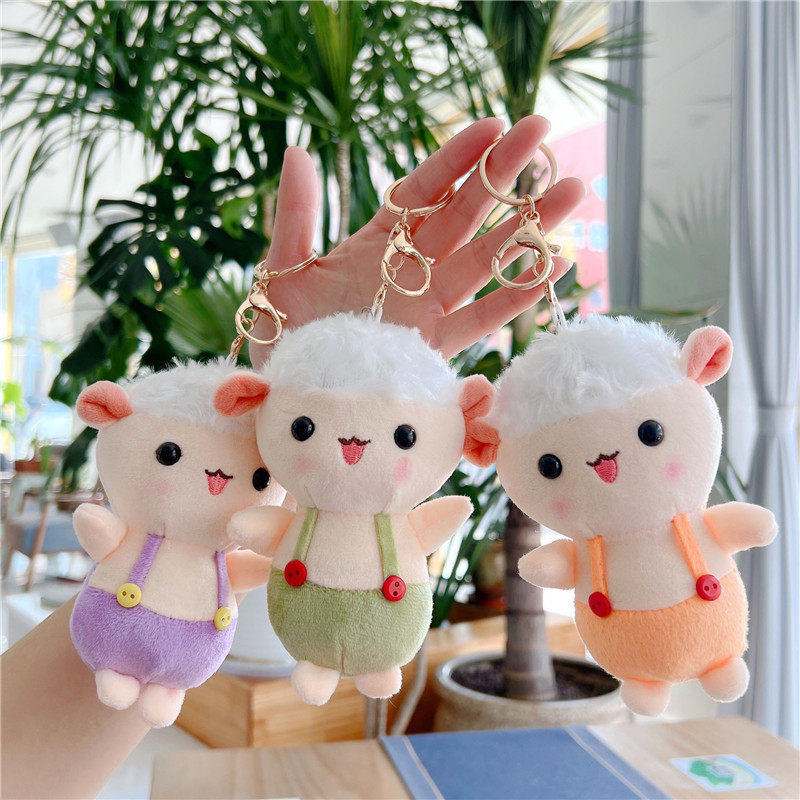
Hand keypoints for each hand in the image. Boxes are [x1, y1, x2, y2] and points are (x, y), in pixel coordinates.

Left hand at [250, 115, 584, 364]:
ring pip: (486, 260)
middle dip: (504, 174)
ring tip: (571, 192)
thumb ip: (296, 215)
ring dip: (528, 227)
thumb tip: (296, 151)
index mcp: (375, 245)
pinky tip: (553, 267)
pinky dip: (517, 296)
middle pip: (466, 214)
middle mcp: (411, 272)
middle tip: (542, 131)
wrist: (289, 402)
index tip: (492, 124)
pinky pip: (482, 319)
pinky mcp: (436, 350)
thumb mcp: (282, 271)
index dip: (456, 158)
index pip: (422, 191)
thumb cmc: (282, 338)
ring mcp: (428, 309)